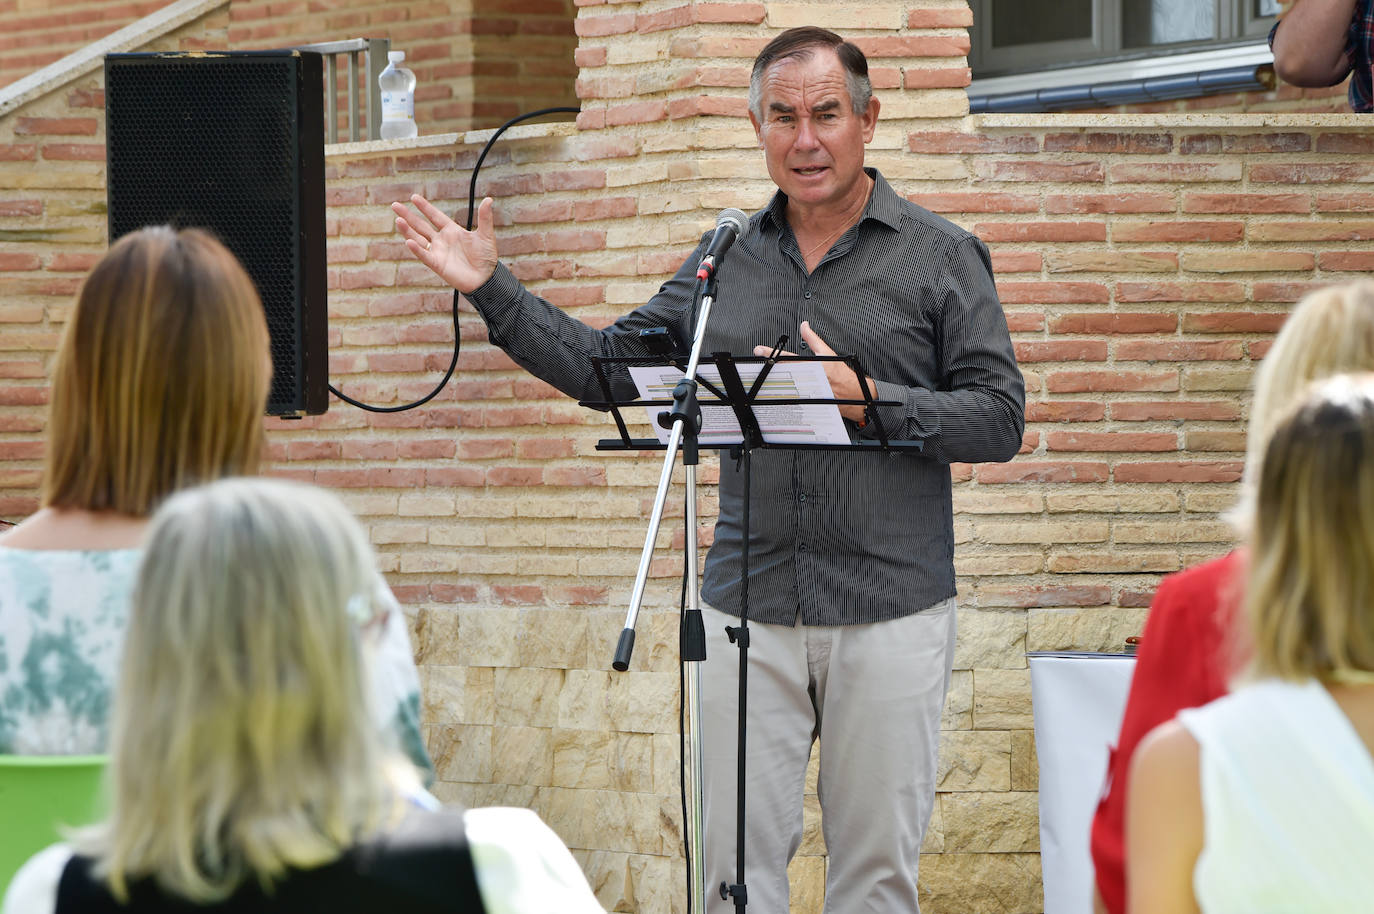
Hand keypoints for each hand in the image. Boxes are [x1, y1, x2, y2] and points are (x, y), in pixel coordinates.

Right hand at [391, 193, 498, 293]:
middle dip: (408, 216)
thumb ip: (484, 217)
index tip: (413, 197)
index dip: (425, 207)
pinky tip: (409, 241)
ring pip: (418, 239)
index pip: (435, 216)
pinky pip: (425, 255)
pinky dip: (417, 249)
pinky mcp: (438, 265)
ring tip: (398, 220)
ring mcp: (438, 252)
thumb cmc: (486, 257)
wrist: (487, 278)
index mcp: (452, 231)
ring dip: (408, 230)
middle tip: (395, 205)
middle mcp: (442, 240)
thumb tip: (489, 199)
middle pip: (421, 225)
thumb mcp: (486, 235)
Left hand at [753, 321, 872, 421]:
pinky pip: (792, 400)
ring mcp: (806, 392)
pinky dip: (783, 396)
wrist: (854, 394)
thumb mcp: (827, 352)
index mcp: (812, 365)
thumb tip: (804, 326)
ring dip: (773, 382)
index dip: (772, 353)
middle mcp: (808, 379)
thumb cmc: (841, 374)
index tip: (759, 350)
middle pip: (782, 373)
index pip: (787, 357)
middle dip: (768, 368)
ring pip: (784, 387)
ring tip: (761, 378)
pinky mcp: (807, 403)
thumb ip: (813, 339)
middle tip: (755, 364)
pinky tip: (774, 394)